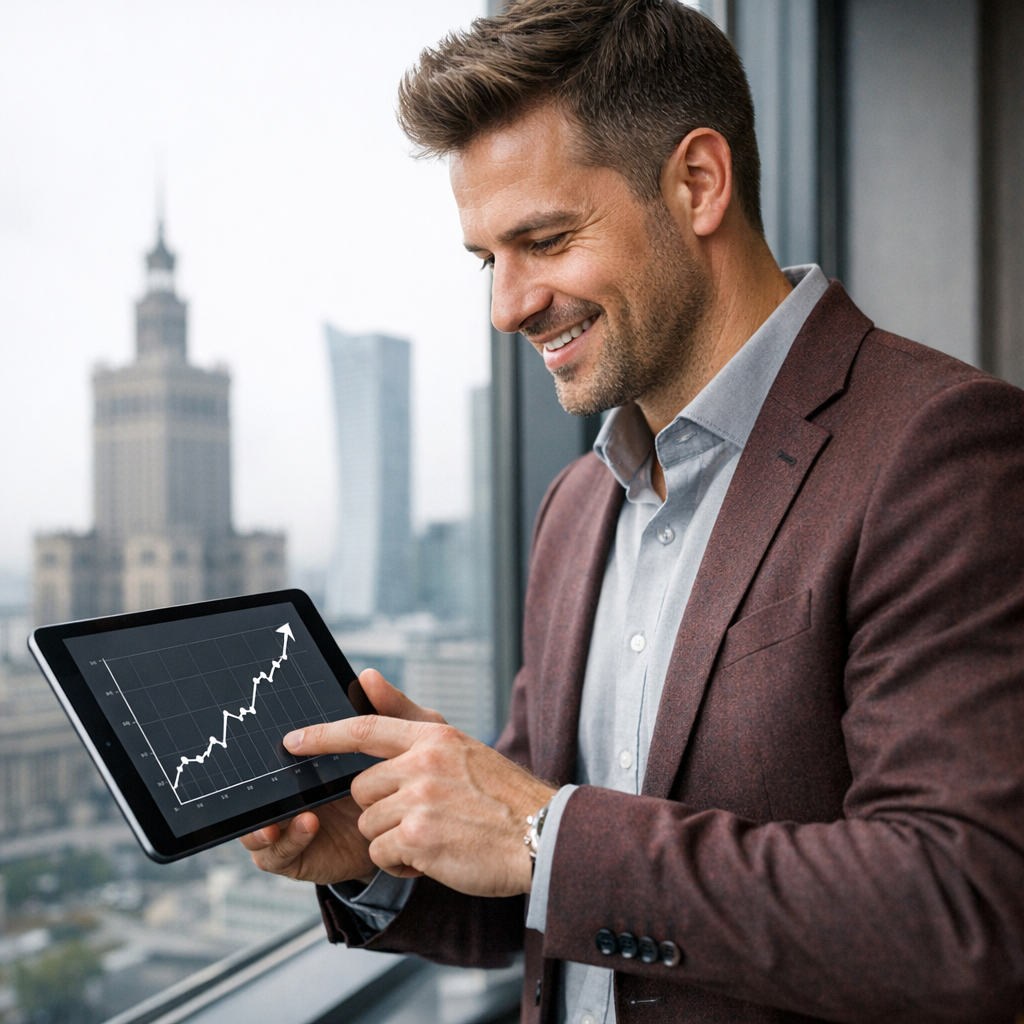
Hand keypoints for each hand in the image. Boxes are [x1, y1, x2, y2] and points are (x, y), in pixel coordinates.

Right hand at [239, 670, 445, 884]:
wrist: (417, 835)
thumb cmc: (407, 783)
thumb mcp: (410, 742)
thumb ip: (392, 710)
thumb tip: (367, 676)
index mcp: (311, 764)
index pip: (279, 753)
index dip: (280, 747)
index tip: (293, 739)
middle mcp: (294, 793)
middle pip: (257, 790)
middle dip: (254, 787)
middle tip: (267, 781)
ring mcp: (292, 825)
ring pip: (256, 827)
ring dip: (261, 822)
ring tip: (282, 816)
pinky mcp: (297, 856)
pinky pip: (275, 855)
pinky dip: (285, 841)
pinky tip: (307, 825)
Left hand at [283, 716, 557, 897]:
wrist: (542, 836)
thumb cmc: (501, 796)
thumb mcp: (459, 747)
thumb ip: (408, 717)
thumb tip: (365, 677)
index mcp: (434, 737)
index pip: (365, 728)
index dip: (323, 735)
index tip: (293, 741)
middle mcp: (423, 762)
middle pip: (362, 788)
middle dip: (381, 809)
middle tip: (423, 818)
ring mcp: (420, 798)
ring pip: (369, 824)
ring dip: (394, 840)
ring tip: (436, 837)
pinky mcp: (419, 836)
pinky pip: (381, 854)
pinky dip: (402, 864)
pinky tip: (435, 857)